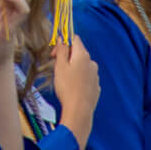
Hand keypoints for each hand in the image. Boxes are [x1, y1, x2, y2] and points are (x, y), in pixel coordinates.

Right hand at [49, 33, 100, 149]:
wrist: (79, 110)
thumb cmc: (67, 87)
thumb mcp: (60, 66)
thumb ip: (62, 50)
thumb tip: (62, 39)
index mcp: (83, 55)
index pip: (75, 39)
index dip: (63, 42)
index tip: (55, 54)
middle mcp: (92, 63)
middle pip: (79, 52)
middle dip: (67, 56)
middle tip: (56, 67)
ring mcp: (95, 75)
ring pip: (83, 66)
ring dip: (73, 68)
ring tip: (64, 80)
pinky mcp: (96, 86)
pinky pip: (86, 77)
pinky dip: (79, 78)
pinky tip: (73, 87)